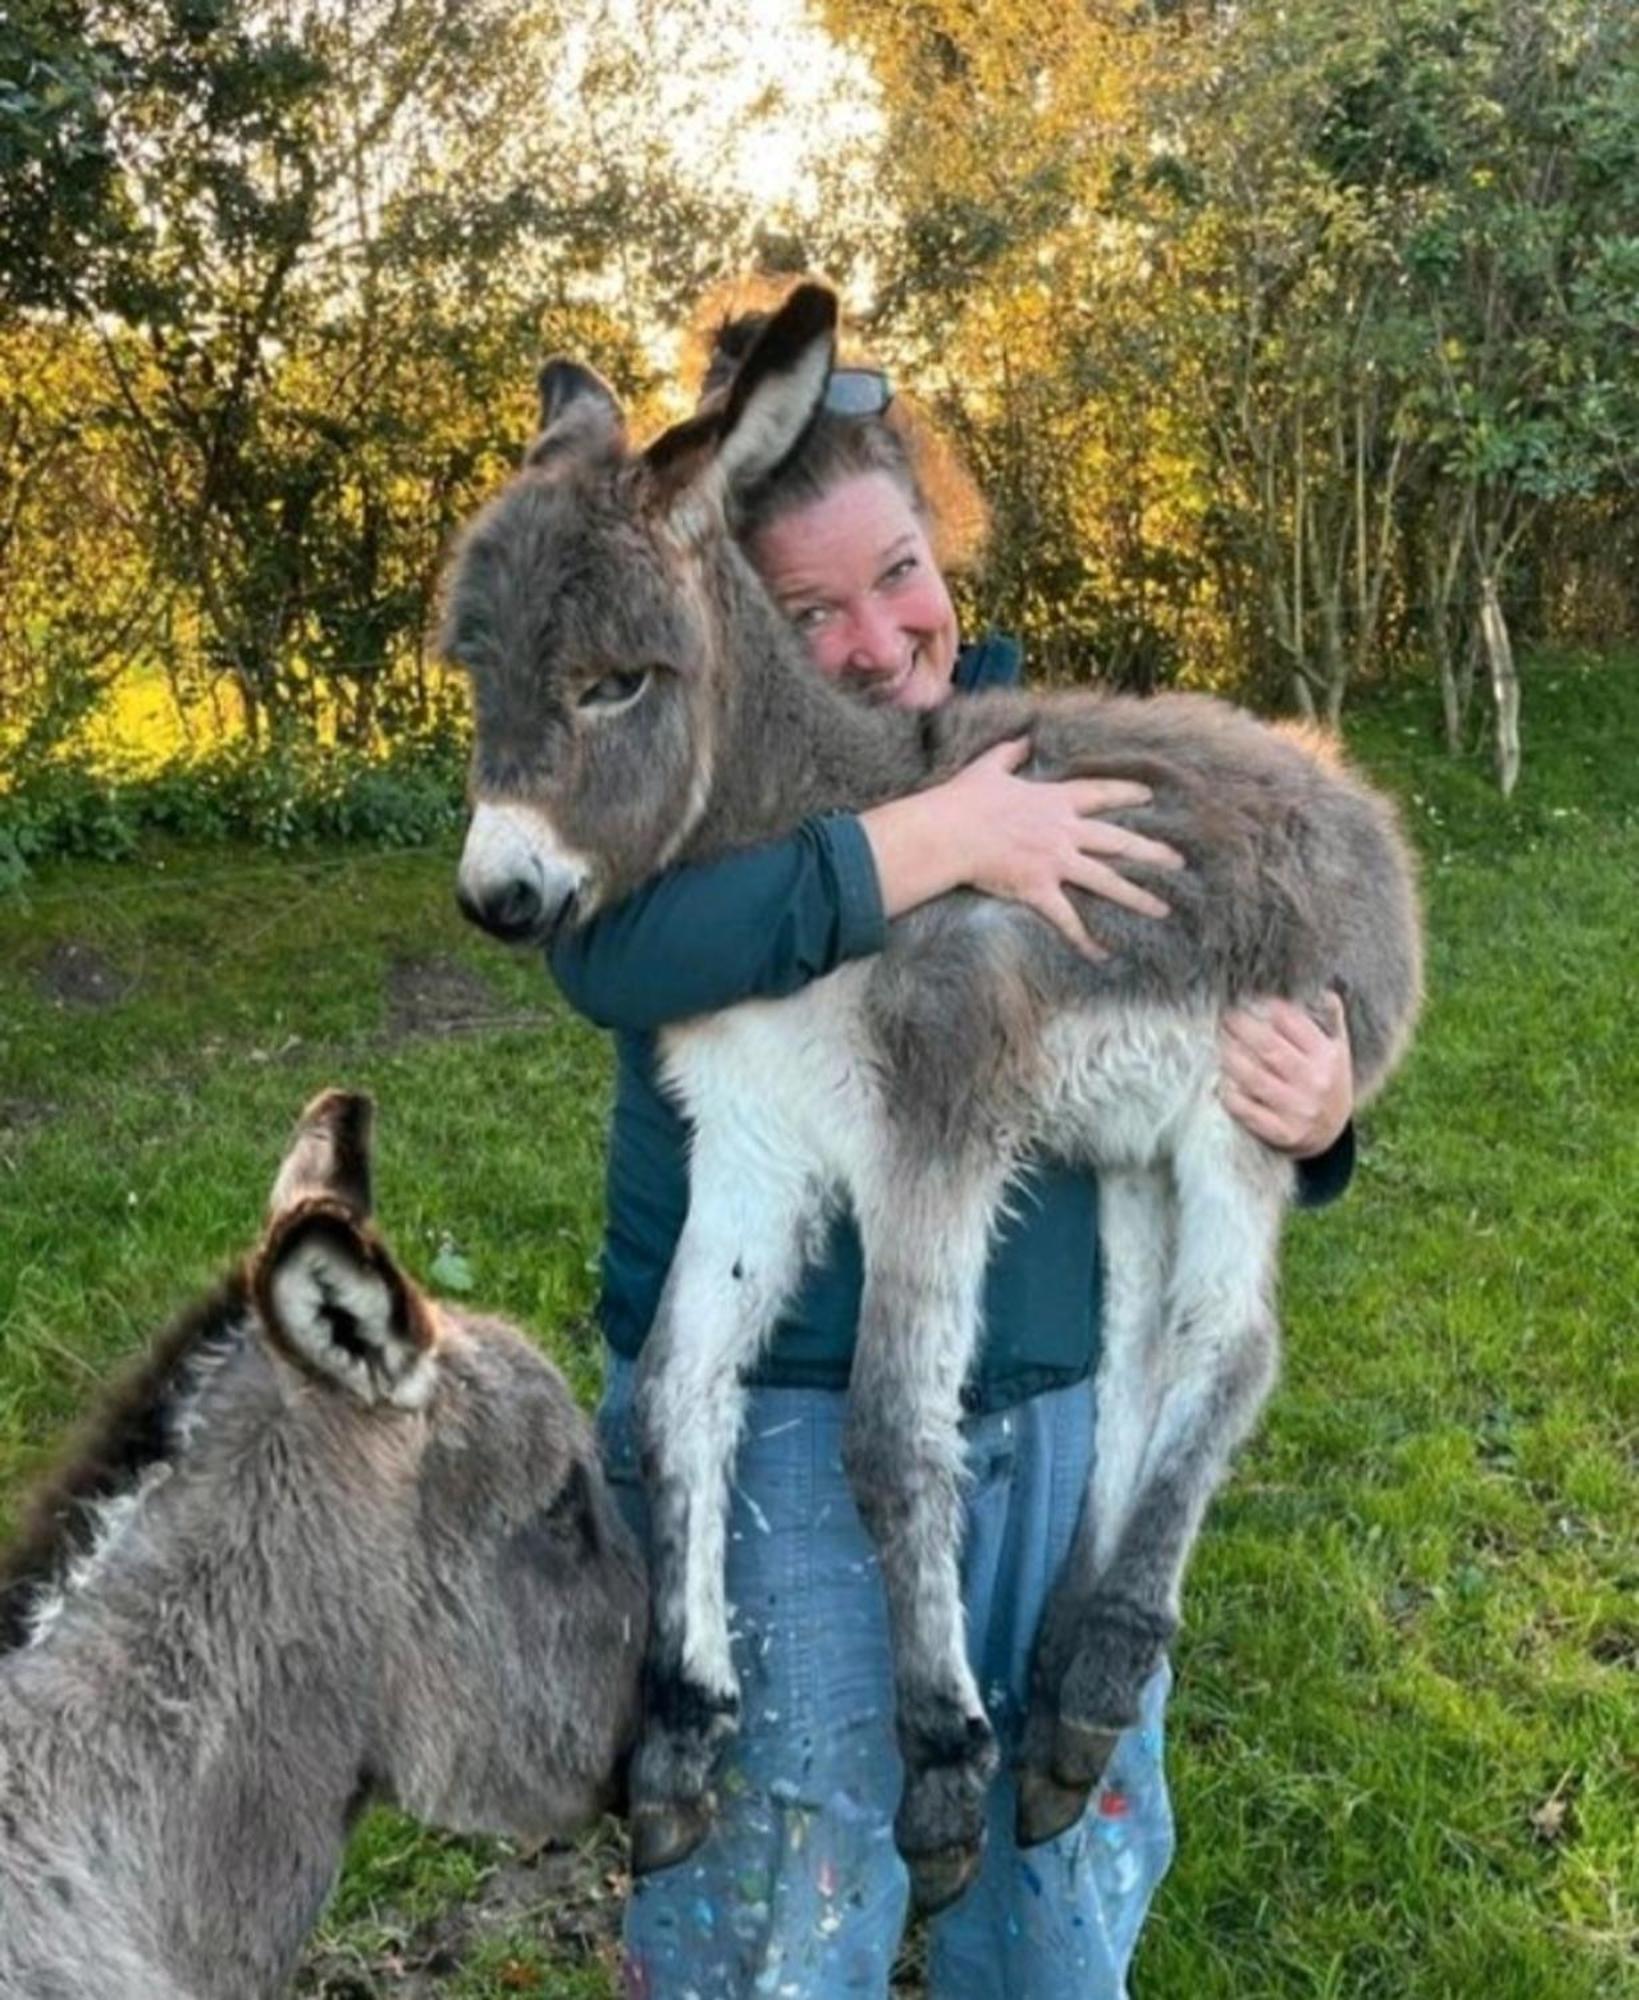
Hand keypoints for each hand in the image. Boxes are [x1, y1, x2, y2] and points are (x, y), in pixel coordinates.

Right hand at [945, 737, 1183, 956]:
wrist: (950, 832)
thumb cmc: (965, 800)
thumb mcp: (989, 767)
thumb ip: (1010, 753)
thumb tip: (1024, 738)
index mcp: (1054, 800)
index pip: (1099, 793)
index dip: (1126, 793)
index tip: (1149, 796)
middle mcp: (1063, 831)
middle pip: (1117, 841)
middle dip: (1151, 851)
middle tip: (1177, 861)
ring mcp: (1055, 862)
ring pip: (1106, 881)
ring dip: (1136, 896)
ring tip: (1162, 909)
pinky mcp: (1039, 889)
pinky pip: (1068, 919)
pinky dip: (1085, 939)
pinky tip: (1102, 954)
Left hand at [1219, 992, 1352, 1157]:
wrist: (1332, 1134)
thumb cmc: (1328, 1081)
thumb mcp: (1338, 1051)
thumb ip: (1332, 1021)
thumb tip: (1324, 992)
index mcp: (1328, 1056)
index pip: (1293, 1024)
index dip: (1267, 1008)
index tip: (1248, 998)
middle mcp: (1315, 1081)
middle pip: (1268, 1048)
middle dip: (1241, 1028)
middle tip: (1225, 1017)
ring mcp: (1298, 1109)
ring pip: (1254, 1078)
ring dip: (1231, 1058)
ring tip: (1220, 1044)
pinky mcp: (1283, 1132)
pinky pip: (1248, 1112)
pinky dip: (1231, 1095)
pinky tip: (1221, 1082)